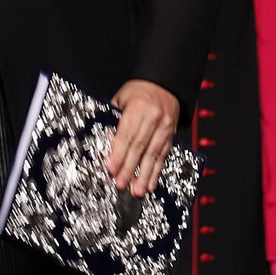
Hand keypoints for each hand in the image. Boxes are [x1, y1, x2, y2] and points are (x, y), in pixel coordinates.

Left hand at [106, 79, 179, 198]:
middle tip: (120, 184)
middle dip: (129, 168)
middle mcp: (153, 118)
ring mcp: (165, 127)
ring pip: (153, 155)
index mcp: (138, 107)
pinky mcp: (171, 135)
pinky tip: (150, 184)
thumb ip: (114, 120)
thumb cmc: (138, 92)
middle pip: (139, 147)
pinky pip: (163, 155)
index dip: (118, 154)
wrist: (164, 83)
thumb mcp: (121, 99)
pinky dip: (156, 171)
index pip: (126, 135)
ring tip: (136, 191)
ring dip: (144, 175)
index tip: (111, 169)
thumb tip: (104, 144)